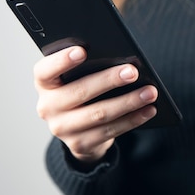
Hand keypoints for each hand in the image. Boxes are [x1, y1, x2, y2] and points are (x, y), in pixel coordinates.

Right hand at [34, 46, 157, 162]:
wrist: (76, 129)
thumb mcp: (74, 78)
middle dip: (109, 80)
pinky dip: (132, 119)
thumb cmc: (80, 91)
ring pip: (99, 114)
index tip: (82, 50)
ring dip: (128, 102)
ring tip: (150, 92)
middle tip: (133, 72)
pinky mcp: (80, 144)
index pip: (45, 70)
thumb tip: (120, 61)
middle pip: (80, 91)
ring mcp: (62, 128)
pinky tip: (148, 110)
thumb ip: (87, 68)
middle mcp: (47, 107)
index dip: (61, 60)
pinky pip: (110, 131)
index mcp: (44, 84)